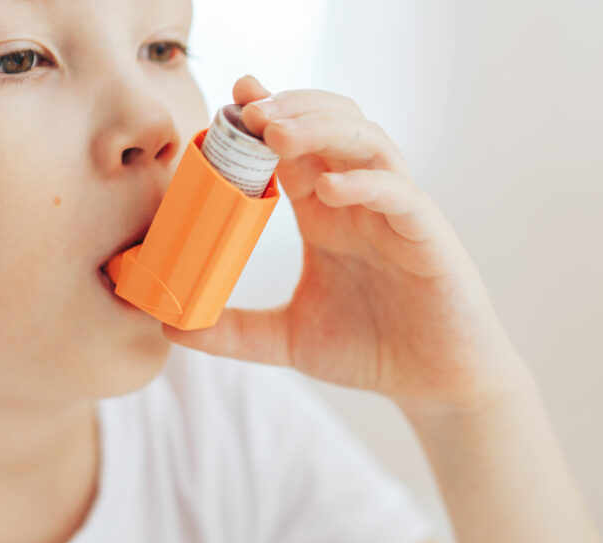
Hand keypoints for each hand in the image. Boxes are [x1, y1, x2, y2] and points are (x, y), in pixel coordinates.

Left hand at [162, 75, 528, 411]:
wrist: (432, 384)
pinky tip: (331, 188)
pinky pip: (400, 194)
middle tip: (247, 109)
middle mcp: (358, 202)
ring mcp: (395, 213)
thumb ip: (232, 331)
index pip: (293, 149)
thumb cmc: (368, 349)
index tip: (231, 98)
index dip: (265, 118)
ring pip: (366, 143)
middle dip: (290, 109)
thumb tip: (170, 325)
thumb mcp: (286, 339)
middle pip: (330, 126)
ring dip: (322, 129)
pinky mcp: (428, 237)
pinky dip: (366, 183)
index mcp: (324, 213)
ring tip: (278, 133)